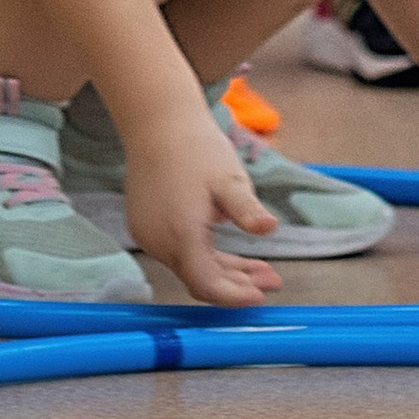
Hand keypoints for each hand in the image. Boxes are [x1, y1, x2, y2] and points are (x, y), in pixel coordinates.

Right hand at [120, 100, 281, 307]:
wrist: (156, 122)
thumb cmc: (196, 147)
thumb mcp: (228, 178)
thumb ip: (246, 209)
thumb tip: (270, 228)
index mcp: (181, 233)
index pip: (207, 284)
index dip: (235, 296)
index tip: (262, 296)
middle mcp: (159, 241)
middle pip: (200, 279)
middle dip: (238, 284)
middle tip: (273, 281)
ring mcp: (148, 235)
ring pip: (190, 267)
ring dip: (224, 272)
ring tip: (262, 269)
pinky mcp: (145, 226)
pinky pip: (179, 253)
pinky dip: (206, 258)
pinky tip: (231, 254)